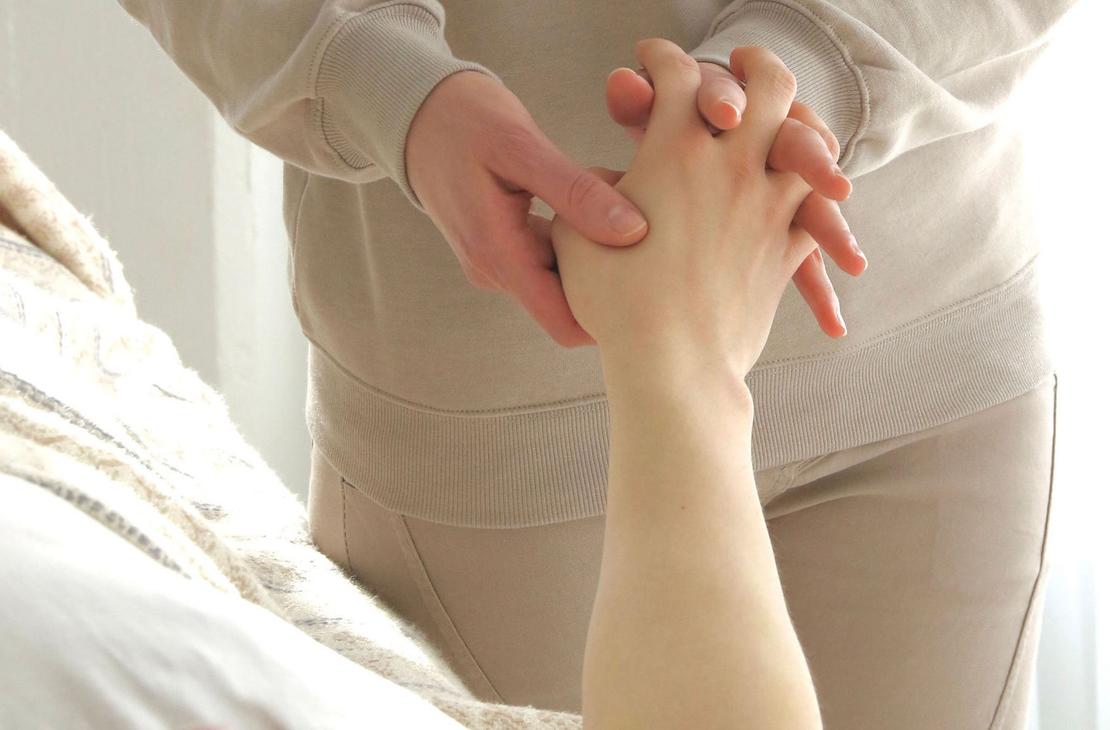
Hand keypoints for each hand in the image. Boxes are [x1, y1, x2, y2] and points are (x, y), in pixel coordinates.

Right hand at [405, 70, 651, 347]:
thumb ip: (574, 191)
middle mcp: (497, 271)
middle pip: (571, 305)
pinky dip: (581, 239)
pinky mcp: (504, 246)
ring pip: (564, 280)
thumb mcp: (520, 147)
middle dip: (614, 280)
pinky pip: (552, 258)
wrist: (414, 112)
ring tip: (636, 213)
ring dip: (599, 256)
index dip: (614, 318)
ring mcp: (499, 261)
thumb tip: (633, 231)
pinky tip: (605, 205)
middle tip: (657, 236)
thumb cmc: (463, 120)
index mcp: (499, 256)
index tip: (655, 283)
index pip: (566, 325)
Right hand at [605, 55, 866, 338]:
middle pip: (769, 84)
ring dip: (802, 127)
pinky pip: (819, 210)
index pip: (677, 74)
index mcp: (673, 152)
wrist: (672, 368)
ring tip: (791, 128)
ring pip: (810, 142)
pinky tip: (811, 204)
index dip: (662, 57)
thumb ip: (588, 200)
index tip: (648, 57)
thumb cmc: (615, 305)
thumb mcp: (577, 239)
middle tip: (745, 62)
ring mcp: (769, 206)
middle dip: (758, 64)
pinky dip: (817, 201)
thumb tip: (600, 188)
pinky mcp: (788, 249)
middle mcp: (731, 166)